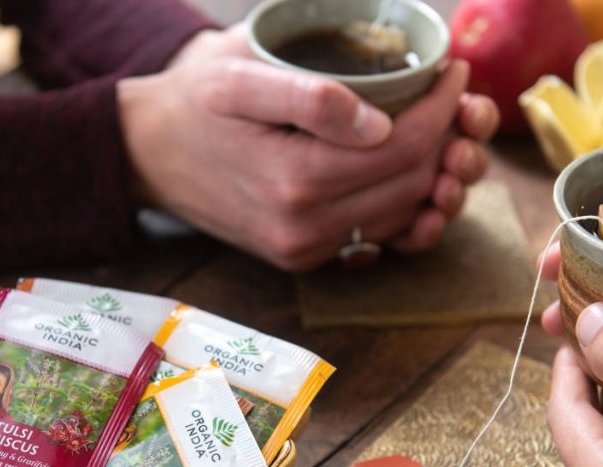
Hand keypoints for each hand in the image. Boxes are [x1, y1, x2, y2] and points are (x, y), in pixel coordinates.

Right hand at [117, 26, 496, 269]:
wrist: (147, 154)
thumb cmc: (194, 104)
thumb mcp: (238, 77)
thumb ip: (310, 97)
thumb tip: (380, 123)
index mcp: (295, 179)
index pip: (403, 147)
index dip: (441, 108)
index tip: (454, 72)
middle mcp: (304, 227)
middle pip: (411, 185)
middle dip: (445, 139)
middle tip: (453, 99)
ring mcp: (303, 249)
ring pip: (401, 216)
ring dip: (431, 175)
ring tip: (437, 130)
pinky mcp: (301, 257)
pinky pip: (374, 237)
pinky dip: (403, 205)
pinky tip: (407, 172)